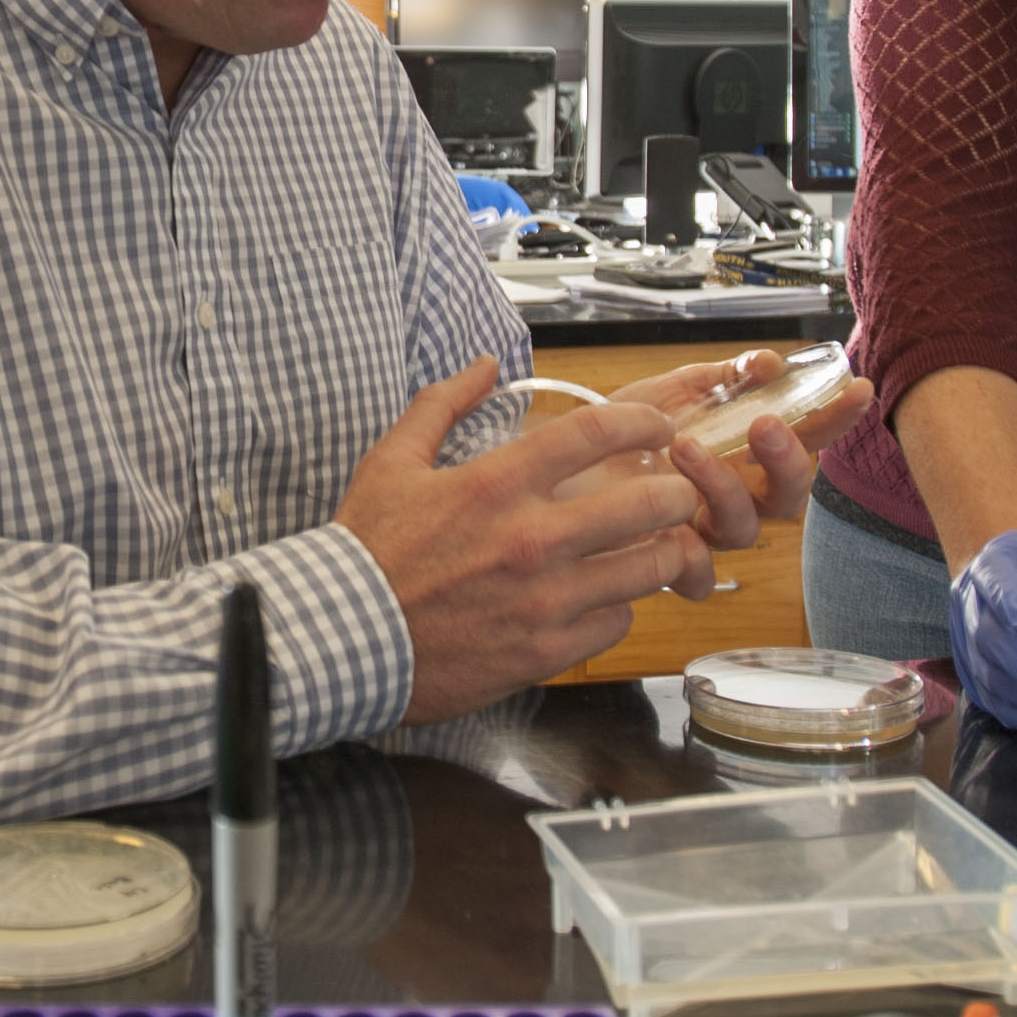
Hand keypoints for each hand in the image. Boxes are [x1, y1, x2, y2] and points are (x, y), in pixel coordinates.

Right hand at [340, 359, 706, 721]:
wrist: (339, 640)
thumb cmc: (366, 552)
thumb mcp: (392, 462)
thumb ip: (442, 404)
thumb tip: (485, 365)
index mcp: (496, 485)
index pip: (596, 434)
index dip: (643, 424)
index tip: (659, 430)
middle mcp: (529, 539)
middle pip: (647, 503)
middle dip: (677, 491)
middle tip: (676, 492)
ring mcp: (542, 600)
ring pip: (647, 569)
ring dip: (660, 553)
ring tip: (657, 547)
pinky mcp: (543, 651)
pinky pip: (615, 624)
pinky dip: (618, 609)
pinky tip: (604, 599)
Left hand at [603, 349, 875, 598]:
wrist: (565, 462)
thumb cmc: (627, 429)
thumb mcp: (676, 389)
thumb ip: (725, 376)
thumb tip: (769, 362)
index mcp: (749, 454)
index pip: (809, 437)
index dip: (838, 417)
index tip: (858, 390)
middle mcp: (738, 497)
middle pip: (789, 495)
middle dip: (787, 459)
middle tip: (765, 423)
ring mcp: (706, 530)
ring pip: (744, 528)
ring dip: (724, 485)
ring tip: (687, 445)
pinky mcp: (670, 560)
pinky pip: (699, 578)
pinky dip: (693, 561)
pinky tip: (675, 533)